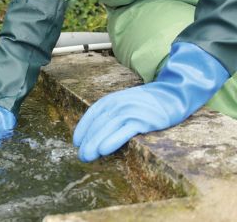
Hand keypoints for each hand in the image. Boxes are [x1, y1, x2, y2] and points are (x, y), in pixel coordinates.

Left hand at [73, 42, 228, 161]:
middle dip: (87, 141)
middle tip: (81, 156)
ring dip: (94, 143)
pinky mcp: (143, 120)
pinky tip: (103, 150)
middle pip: (98, 124)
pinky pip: (124, 131)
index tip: (76, 142)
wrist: (174, 93)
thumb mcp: (125, 102)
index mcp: (112, 99)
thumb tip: (97, 131)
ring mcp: (130, 111)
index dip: (82, 128)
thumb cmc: (147, 102)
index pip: (92, 114)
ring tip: (87, 156)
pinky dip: (112, 140)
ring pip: (107, 129)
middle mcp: (118, 104)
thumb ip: (112, 112)